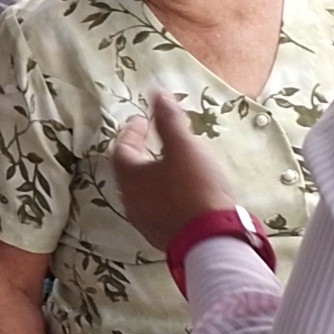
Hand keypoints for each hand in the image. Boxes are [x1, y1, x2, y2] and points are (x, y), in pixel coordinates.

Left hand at [109, 88, 237, 251]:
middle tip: (154, 139)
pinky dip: (163, 193)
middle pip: (129, 170)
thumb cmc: (195, 188)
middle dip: (140, 152)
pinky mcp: (161, 235)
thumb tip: (157, 94)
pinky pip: (156, 207)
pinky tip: (181, 191)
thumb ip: (169, 120)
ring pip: (142, 191)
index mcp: (130, 177)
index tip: (144, 120)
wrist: (211, 239)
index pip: (122, 148)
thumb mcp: (184, 147)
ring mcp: (144, 221)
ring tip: (170, 163)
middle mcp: (130, 200)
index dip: (132, 131)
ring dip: (153, 174)